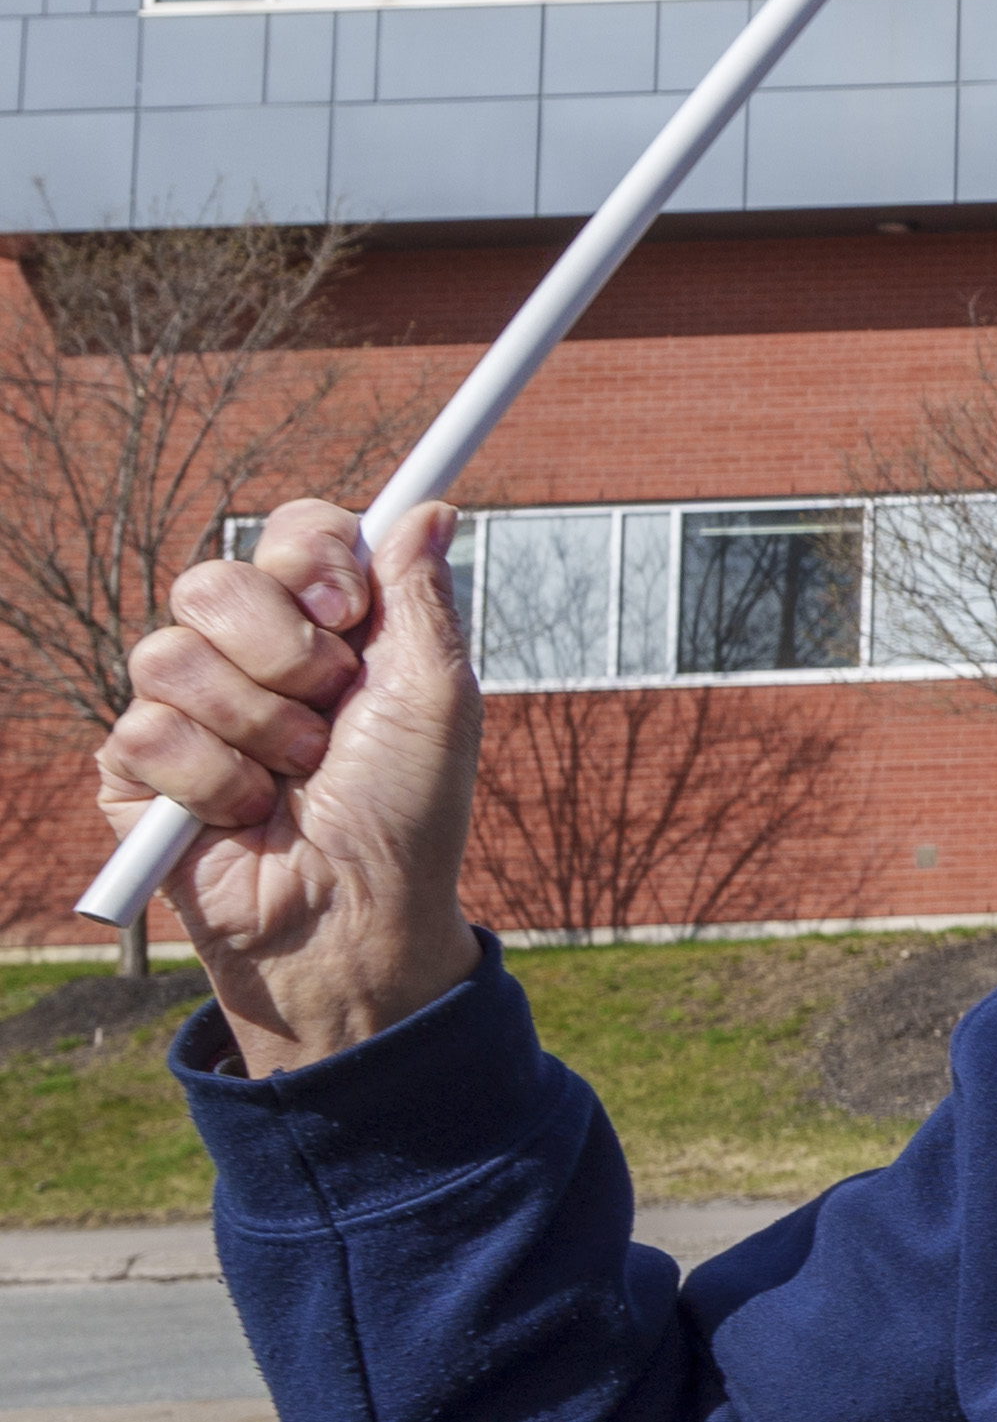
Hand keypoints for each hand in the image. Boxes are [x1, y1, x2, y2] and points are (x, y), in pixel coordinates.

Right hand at [102, 496, 483, 1077]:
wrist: (353, 913)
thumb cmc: (407, 814)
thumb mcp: (437, 700)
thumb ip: (420, 599)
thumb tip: (429, 508)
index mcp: (325, 626)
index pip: (291, 531)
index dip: (310, 554)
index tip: (346, 606)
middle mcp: (249, 655)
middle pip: (214, 579)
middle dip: (282, 650)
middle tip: (325, 709)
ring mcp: (186, 708)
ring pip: (170, 653)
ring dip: (253, 725)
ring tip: (293, 777)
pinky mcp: (134, 767)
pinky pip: (145, 731)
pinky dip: (213, 781)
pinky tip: (244, 815)